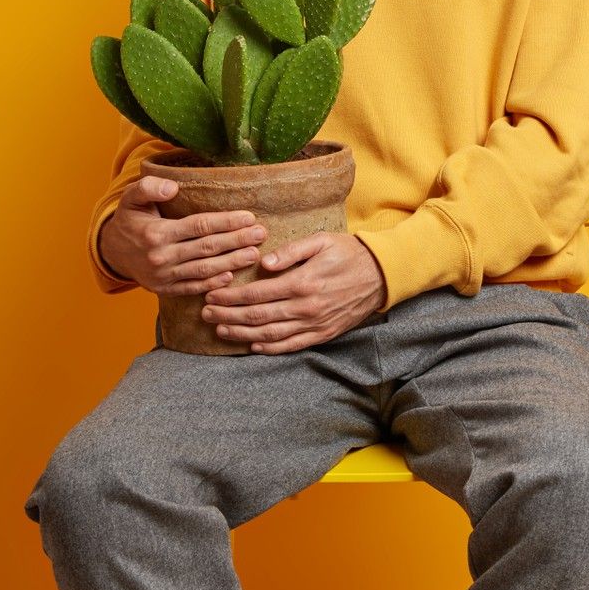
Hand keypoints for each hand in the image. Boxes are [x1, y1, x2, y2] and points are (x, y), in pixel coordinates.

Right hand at [99, 177, 264, 296]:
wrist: (111, 251)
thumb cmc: (130, 219)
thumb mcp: (131, 198)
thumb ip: (149, 187)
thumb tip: (173, 187)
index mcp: (156, 233)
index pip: (198, 226)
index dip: (225, 222)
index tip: (249, 217)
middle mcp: (160, 257)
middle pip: (206, 248)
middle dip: (236, 241)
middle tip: (261, 234)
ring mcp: (163, 276)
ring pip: (203, 270)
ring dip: (231, 263)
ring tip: (254, 254)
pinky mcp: (164, 289)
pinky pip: (191, 287)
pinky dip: (212, 284)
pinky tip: (231, 277)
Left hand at [200, 232, 385, 354]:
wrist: (382, 275)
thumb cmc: (349, 252)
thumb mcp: (322, 240)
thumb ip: (291, 251)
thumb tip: (263, 263)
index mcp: (302, 282)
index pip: (256, 293)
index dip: (230, 296)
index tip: (212, 294)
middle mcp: (306, 307)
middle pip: (257, 316)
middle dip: (227, 315)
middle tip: (206, 313)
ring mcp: (314, 324)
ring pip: (269, 334)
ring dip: (241, 333)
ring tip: (221, 329)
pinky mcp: (323, 334)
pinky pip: (291, 346)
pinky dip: (269, 348)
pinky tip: (252, 344)